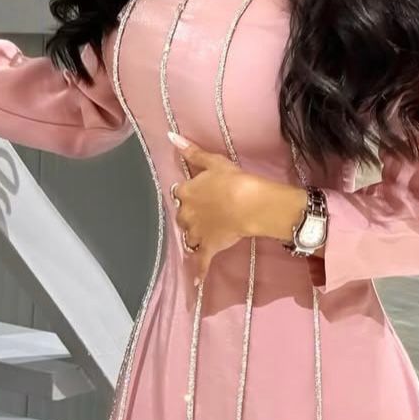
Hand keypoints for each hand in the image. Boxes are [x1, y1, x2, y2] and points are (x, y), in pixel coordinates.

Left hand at [167, 132, 260, 283]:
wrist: (248, 203)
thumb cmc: (233, 180)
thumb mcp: (213, 161)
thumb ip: (191, 151)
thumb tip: (170, 136)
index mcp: (186, 192)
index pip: (181, 193)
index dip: (190, 194)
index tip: (200, 193)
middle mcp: (186, 214)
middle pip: (183, 217)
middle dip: (191, 217)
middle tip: (207, 214)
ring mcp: (196, 233)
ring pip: (189, 237)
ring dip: (194, 237)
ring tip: (204, 237)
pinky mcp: (208, 247)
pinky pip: (200, 261)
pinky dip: (198, 272)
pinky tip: (195, 283)